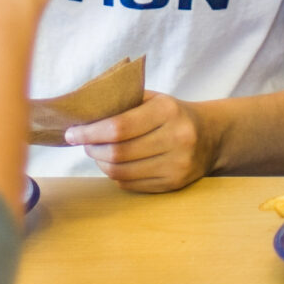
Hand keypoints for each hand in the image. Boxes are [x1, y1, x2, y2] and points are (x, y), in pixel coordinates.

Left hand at [66, 93, 218, 192]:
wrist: (212, 136)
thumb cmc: (173, 113)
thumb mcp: (153, 98)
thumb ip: (122, 102)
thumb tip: (82, 113)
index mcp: (167, 111)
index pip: (119, 127)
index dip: (90, 132)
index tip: (71, 132)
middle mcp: (176, 138)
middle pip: (118, 152)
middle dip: (92, 148)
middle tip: (82, 142)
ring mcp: (177, 165)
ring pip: (122, 172)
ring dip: (101, 163)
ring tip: (96, 152)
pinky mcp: (174, 184)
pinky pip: (132, 184)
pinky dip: (116, 175)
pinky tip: (114, 163)